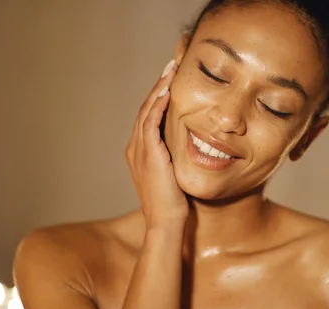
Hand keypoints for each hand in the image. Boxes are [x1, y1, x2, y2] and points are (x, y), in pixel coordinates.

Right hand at [125, 60, 188, 228]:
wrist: (167, 223)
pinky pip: (150, 123)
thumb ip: (176, 157)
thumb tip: (193, 146)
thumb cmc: (174, 204)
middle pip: (146, 108)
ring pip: (147, 111)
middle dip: (158, 86)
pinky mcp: (148, 154)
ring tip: (170, 70)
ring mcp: (139, 151)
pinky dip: (157, 105)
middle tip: (171, 65)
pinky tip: (167, 91)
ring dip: (158, 89)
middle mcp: (135, 148)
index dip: (159, 96)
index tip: (172, 79)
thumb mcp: (174, 174)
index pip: (149, 116)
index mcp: (140, 152)